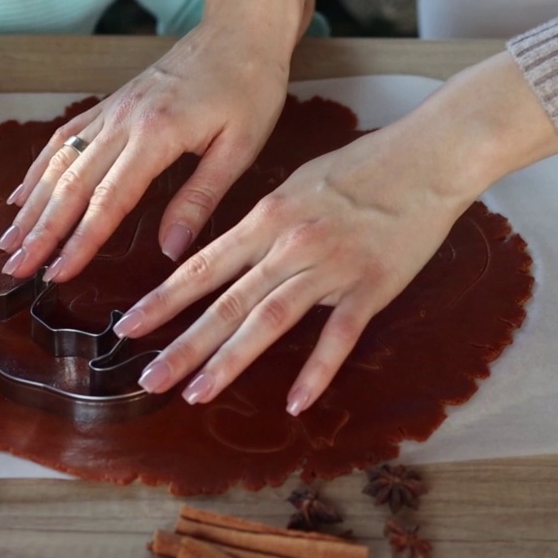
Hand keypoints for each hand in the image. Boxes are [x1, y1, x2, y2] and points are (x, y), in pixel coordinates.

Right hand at [0, 18, 293, 280]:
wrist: (239, 29)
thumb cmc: (249, 87)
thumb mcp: (240, 148)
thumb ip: (201, 198)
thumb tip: (171, 250)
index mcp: (156, 135)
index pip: (108, 201)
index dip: (79, 241)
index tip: (57, 273)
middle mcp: (123, 122)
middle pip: (70, 185)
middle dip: (40, 232)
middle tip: (16, 269)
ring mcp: (111, 111)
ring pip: (58, 162)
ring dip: (31, 206)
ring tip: (8, 243)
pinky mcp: (110, 105)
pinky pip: (64, 138)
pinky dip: (37, 169)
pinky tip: (21, 196)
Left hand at [108, 53, 557, 414]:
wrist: (430, 154)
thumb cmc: (364, 165)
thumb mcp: (297, 185)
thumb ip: (262, 224)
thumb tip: (229, 254)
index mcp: (267, 217)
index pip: (202, 266)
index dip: (163, 300)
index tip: (128, 328)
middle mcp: (290, 243)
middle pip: (227, 302)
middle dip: (183, 344)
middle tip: (148, 379)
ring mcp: (331, 265)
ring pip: (269, 320)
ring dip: (229, 361)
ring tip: (196, 394)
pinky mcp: (373, 285)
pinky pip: (339, 335)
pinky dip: (317, 371)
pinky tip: (295, 403)